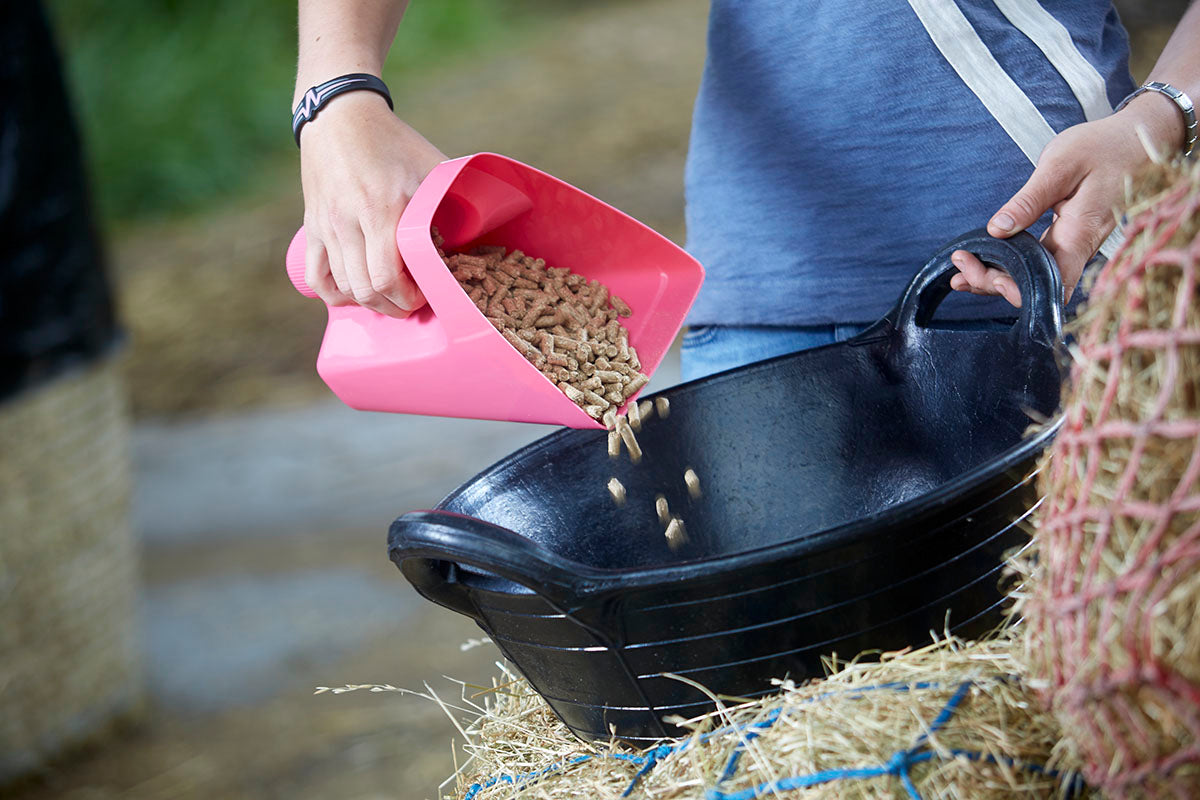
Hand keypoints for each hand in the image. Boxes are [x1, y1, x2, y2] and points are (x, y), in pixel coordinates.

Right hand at [299, 93, 446, 316]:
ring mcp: (326, 226)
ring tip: (391, 297)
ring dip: (371, 303)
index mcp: (382, 208)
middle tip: (413, 302)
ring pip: (343, 288)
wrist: (340, 116)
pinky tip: (355, 293)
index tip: (427, 292)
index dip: (411, 296)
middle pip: (366, 290)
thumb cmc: (394, 143)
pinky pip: (316, 277)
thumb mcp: (431, 165)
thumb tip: (485, 230)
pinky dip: (336, 295)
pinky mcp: (312, 227)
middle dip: (394, 306)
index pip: (387, 276)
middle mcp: (348, 221)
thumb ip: (455, 198)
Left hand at [950, 93, 1185, 306]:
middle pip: (1036, 286)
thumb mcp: (1061, 164)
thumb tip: (998, 228)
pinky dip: (1009, 264)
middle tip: (959, 263)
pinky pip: (1038, 262)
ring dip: (996, 276)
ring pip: (1035, 276)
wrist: (1137, 140)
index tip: (987, 277)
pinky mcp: (1070, 239)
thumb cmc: (1102, 146)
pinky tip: (983, 260)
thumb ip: (1029, 199)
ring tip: (960, 267)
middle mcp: (1081, 247)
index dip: (1019, 291)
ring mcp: (1076, 245)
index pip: (1053, 283)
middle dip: (993, 282)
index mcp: (1081, 232)